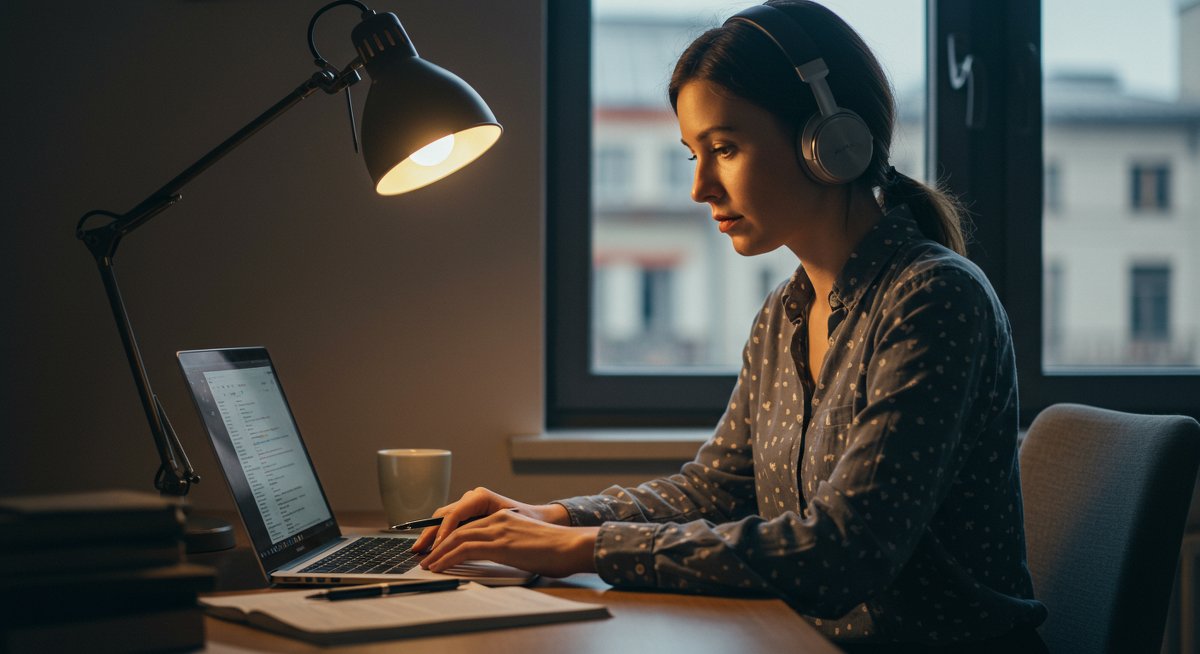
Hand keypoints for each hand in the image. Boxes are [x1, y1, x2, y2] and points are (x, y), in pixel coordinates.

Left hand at [409, 487, 569, 553]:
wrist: (572, 546)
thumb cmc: (557, 549)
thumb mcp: (528, 543)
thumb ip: (511, 544)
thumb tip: (503, 557)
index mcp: (504, 517)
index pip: (468, 523)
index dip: (448, 534)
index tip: (436, 546)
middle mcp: (498, 518)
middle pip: (457, 525)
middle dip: (436, 540)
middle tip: (422, 554)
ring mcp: (498, 529)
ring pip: (457, 536)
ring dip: (437, 551)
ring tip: (426, 564)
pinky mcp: (500, 543)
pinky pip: (464, 548)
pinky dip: (447, 557)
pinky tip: (439, 567)